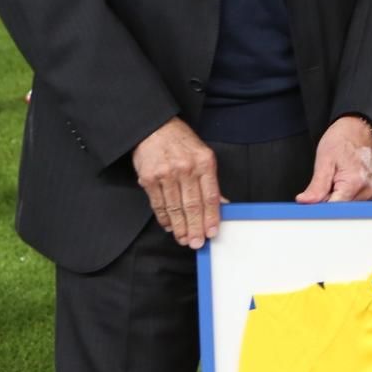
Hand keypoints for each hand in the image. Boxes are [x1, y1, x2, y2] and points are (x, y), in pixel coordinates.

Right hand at [132, 118, 222, 248]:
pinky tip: (169, 226)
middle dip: (195, 228)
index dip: (212, 217)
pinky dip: (164, 218)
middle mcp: (186, 168)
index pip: (210, 196)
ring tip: (183, 239)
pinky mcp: (149, 179)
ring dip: (179, 227)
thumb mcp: (203, 155)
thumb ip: (211, 181)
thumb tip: (222, 205)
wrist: (155, 128)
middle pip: (192, 205)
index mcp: (204, 162)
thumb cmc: (182, 143)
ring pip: (174, 208)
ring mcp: (166, 174)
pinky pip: (158, 204)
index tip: (213, 232)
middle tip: (196, 243)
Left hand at [295, 115, 371, 204]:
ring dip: (334, 198)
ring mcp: (370, 192)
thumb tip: (305, 202)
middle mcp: (365, 190)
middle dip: (326, 202)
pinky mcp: (370, 192)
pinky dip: (342, 195)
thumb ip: (316, 186)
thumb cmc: (343, 139)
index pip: (333, 209)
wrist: (359, 129)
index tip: (310, 202)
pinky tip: (340, 183)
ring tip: (333, 180)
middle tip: (322, 185)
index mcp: (354, 182)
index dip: (319, 207)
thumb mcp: (324, 160)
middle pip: (340, 209)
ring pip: (345, 207)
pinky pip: (351, 201)